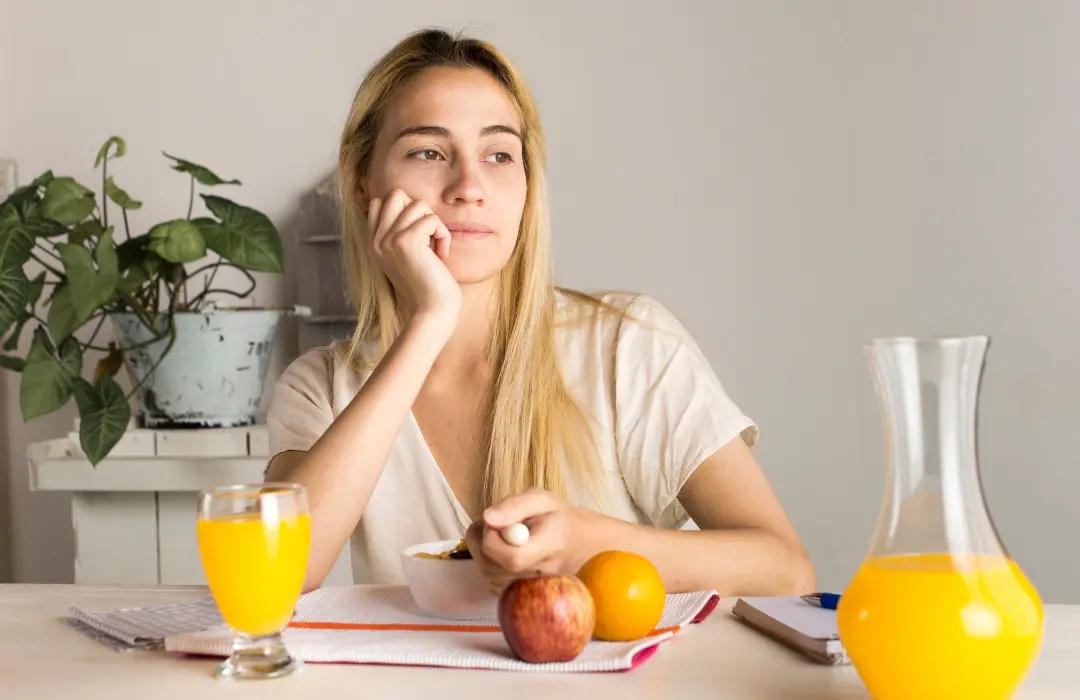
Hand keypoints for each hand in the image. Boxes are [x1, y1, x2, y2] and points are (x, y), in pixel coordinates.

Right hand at [366, 189, 460, 325]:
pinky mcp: (406, 242)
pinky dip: (443, 235)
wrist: (432, 311)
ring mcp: (388, 240)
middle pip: (396, 194)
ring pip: (418, 204)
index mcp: (372, 242)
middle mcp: (375, 240)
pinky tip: (441, 254)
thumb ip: (399, 232)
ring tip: (436, 248)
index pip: (380, 202)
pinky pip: (432, 220)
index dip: (405, 211)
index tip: (418, 236)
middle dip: (419, 210)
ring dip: (434, 224)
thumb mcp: (405, 256)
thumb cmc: (426, 285)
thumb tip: (410, 203)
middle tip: (427, 235)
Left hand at [465, 488, 582, 594]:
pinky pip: (491, 582)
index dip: (493, 539)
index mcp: (552, 545)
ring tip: (501, 536)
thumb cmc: (557, 517)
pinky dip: (490, 564)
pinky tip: (503, 551)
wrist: (577, 543)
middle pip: (493, 568)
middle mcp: (542, 573)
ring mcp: (531, 588)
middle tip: (497, 525)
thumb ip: (515, 506)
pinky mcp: (519, 594)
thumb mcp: (541, 499)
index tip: (498, 522)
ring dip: (484, 552)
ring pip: (488, 574)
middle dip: (483, 542)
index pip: (513, 557)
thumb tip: (488, 518)